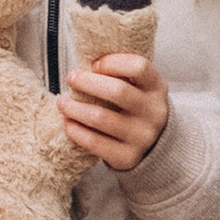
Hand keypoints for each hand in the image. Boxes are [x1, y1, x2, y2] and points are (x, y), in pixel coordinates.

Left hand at [60, 51, 168, 172]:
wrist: (154, 148)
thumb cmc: (136, 109)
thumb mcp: (140, 89)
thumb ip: (122, 75)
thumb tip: (84, 62)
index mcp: (157, 88)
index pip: (139, 67)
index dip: (113, 62)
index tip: (94, 64)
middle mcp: (153, 112)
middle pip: (118, 91)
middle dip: (88, 83)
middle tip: (71, 78)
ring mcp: (142, 136)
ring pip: (101, 118)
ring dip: (75, 108)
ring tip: (62, 102)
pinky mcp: (128, 157)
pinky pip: (95, 143)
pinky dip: (77, 131)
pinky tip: (68, 123)